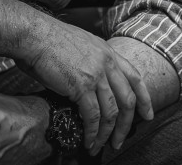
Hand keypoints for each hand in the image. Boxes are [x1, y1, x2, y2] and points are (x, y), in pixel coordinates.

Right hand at [20, 17, 153, 154]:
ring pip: (112, 111)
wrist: (35, 35)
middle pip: (127, 99)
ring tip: (100, 146)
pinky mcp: (81, 86)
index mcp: (108, 52)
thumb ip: (93, 61)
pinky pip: (93, 116)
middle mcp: (107, 63)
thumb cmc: (50, 40)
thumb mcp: (83, 45)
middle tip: (120, 140)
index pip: (135, 77)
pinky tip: (88, 140)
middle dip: (126, 124)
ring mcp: (96, 75)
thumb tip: (92, 82)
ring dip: (107, 133)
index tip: (147, 114)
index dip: (144, 98)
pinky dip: (92, 132)